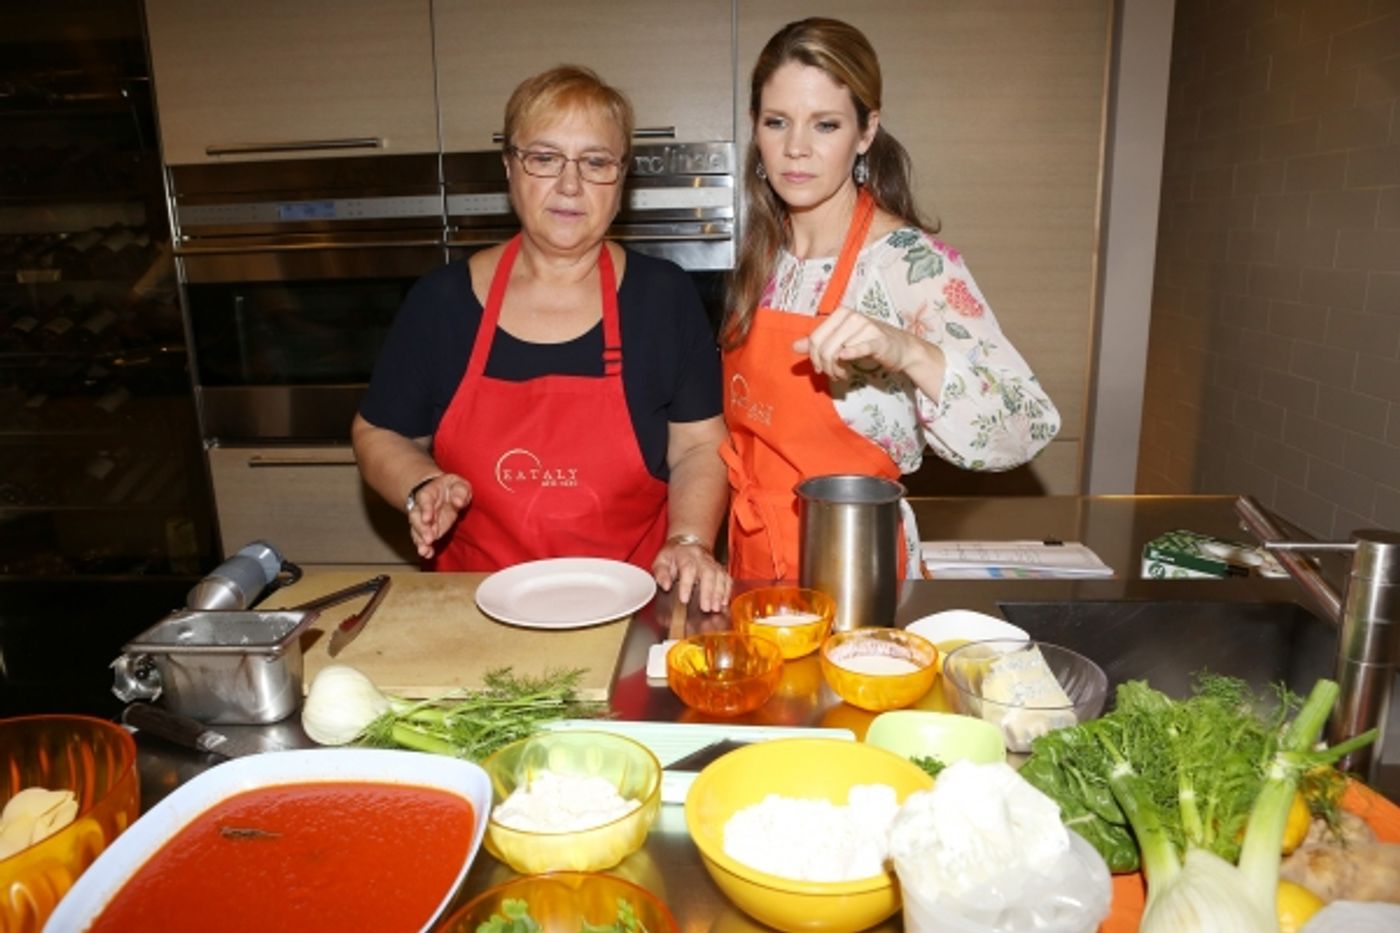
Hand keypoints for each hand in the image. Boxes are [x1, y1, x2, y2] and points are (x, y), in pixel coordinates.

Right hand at [408, 474, 471, 558]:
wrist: (442, 492)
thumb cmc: (451, 487)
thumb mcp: (458, 484)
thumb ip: (460, 491)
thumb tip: (458, 502)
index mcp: (428, 494)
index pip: (424, 501)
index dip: (425, 509)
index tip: (427, 519)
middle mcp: (421, 508)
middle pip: (416, 518)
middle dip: (421, 529)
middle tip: (428, 539)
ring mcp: (422, 520)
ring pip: (416, 530)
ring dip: (420, 541)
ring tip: (424, 551)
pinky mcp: (427, 530)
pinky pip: (422, 539)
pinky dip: (425, 547)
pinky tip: (428, 554)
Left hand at [652, 538, 731, 613]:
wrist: (688, 542)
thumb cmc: (673, 554)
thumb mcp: (661, 560)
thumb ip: (661, 573)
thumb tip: (665, 585)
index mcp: (685, 555)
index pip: (688, 568)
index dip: (686, 584)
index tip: (684, 599)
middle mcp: (701, 558)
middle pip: (708, 573)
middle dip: (708, 592)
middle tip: (706, 608)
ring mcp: (712, 563)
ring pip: (719, 576)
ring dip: (719, 593)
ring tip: (716, 608)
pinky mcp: (720, 568)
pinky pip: (727, 578)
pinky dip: (727, 591)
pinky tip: (724, 602)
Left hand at [793, 304, 914, 379]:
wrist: (900, 348)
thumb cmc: (868, 344)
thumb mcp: (841, 342)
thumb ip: (818, 344)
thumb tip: (794, 347)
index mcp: (840, 314)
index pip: (815, 338)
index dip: (813, 358)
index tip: (820, 369)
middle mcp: (851, 316)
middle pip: (824, 347)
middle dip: (826, 366)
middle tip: (834, 375)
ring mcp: (865, 326)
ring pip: (837, 352)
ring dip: (837, 370)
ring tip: (843, 375)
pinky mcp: (878, 339)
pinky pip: (858, 348)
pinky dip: (850, 356)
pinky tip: (846, 363)